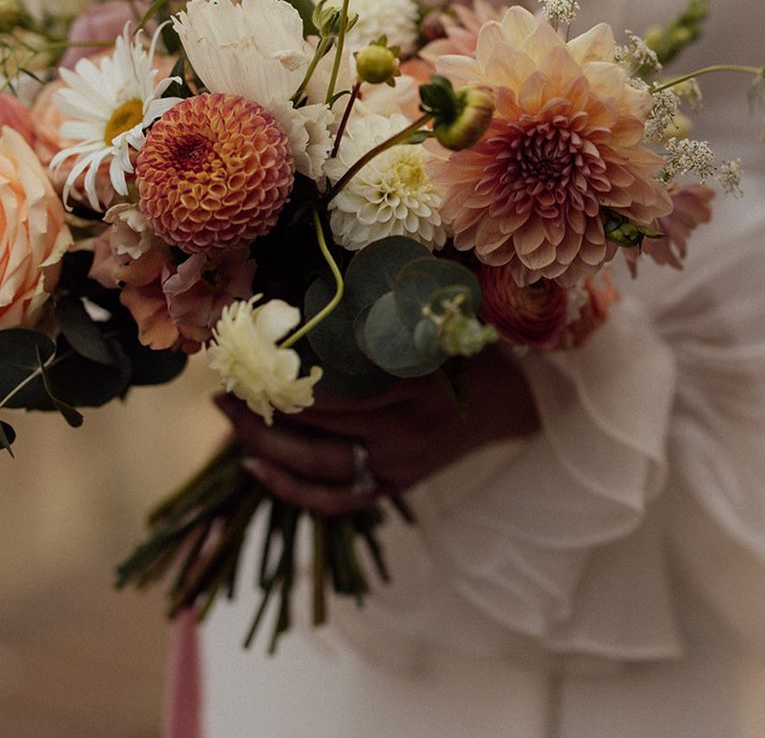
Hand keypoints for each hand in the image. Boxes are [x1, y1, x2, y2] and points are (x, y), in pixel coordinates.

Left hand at [216, 345, 538, 516]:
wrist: (511, 405)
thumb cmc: (468, 354)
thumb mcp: (433, 329)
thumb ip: (384, 321)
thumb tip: (312, 294)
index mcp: (413, 390)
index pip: (333, 391)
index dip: (284, 375)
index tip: (248, 354)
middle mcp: (403, 435)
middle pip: (316, 432)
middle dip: (262, 410)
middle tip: (223, 389)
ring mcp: (397, 467)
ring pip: (317, 467)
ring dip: (264, 445)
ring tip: (230, 418)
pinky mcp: (394, 486)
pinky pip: (334, 499)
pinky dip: (291, 488)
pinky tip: (256, 467)